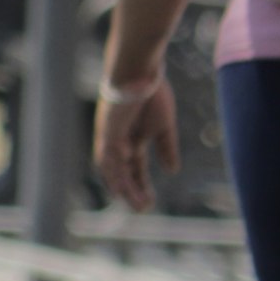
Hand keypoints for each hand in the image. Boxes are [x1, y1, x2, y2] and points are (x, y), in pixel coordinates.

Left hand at [94, 78, 179, 210]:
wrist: (140, 71)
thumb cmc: (152, 93)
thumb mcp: (163, 126)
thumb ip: (166, 148)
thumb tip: (173, 171)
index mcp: (131, 138)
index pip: (134, 168)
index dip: (141, 185)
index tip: (150, 202)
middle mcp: (117, 142)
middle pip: (123, 173)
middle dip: (133, 192)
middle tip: (144, 209)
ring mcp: (109, 138)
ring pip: (114, 171)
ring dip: (125, 189)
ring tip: (139, 205)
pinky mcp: (106, 133)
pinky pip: (108, 160)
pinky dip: (114, 175)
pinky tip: (120, 191)